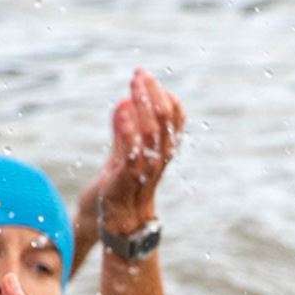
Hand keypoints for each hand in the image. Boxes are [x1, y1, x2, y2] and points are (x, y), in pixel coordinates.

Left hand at [96, 69, 184, 231]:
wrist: (118, 221)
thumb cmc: (123, 186)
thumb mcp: (124, 152)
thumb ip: (123, 129)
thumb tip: (124, 100)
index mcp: (164, 149)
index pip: (176, 118)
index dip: (165, 95)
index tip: (148, 78)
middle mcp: (160, 157)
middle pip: (165, 119)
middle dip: (152, 93)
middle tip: (139, 74)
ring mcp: (146, 169)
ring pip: (152, 132)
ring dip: (143, 105)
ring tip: (134, 85)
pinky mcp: (128, 179)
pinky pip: (132, 153)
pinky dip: (128, 131)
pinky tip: (122, 111)